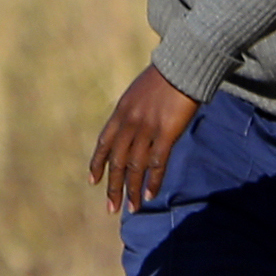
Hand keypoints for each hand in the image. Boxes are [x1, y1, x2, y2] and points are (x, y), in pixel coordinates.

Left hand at [90, 65, 201, 210]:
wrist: (182, 66)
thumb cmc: (165, 77)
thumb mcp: (139, 93)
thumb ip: (133, 111)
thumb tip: (134, 125)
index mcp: (120, 113)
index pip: (103, 144)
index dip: (97, 164)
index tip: (93, 182)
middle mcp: (129, 123)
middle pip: (117, 162)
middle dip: (113, 187)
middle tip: (111, 208)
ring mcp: (147, 129)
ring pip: (135, 167)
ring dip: (132, 190)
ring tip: (132, 209)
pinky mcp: (166, 133)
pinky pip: (157, 163)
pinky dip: (153, 181)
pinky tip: (150, 195)